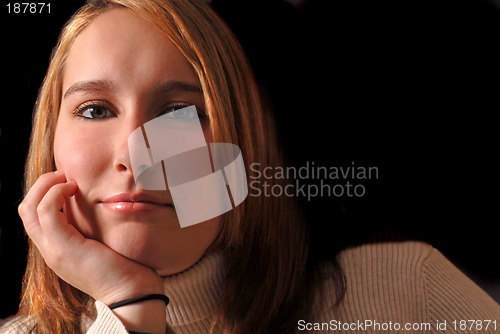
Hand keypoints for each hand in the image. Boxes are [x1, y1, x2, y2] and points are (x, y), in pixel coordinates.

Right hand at [18, 170, 164, 304]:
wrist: (132, 293)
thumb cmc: (125, 267)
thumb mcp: (102, 244)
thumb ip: (91, 229)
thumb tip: (95, 205)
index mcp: (57, 250)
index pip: (34, 217)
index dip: (45, 193)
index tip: (68, 181)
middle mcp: (50, 251)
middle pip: (26, 210)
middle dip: (41, 185)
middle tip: (64, 174)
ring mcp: (54, 250)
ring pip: (29, 208)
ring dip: (46, 186)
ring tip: (68, 179)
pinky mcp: (64, 248)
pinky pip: (47, 211)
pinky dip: (56, 194)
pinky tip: (74, 188)